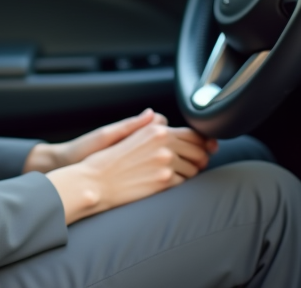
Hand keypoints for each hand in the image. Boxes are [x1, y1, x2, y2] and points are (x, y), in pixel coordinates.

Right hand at [42, 115, 217, 224]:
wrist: (94, 182)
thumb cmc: (104, 158)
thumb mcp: (121, 131)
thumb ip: (144, 123)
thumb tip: (158, 116)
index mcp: (156, 131)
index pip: (193, 134)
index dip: (203, 141)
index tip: (206, 147)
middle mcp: (164, 145)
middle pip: (199, 152)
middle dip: (200, 158)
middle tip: (196, 162)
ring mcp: (166, 165)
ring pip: (193, 170)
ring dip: (190, 172)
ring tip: (180, 173)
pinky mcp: (164, 183)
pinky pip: (183, 184)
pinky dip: (180, 184)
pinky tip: (170, 182)